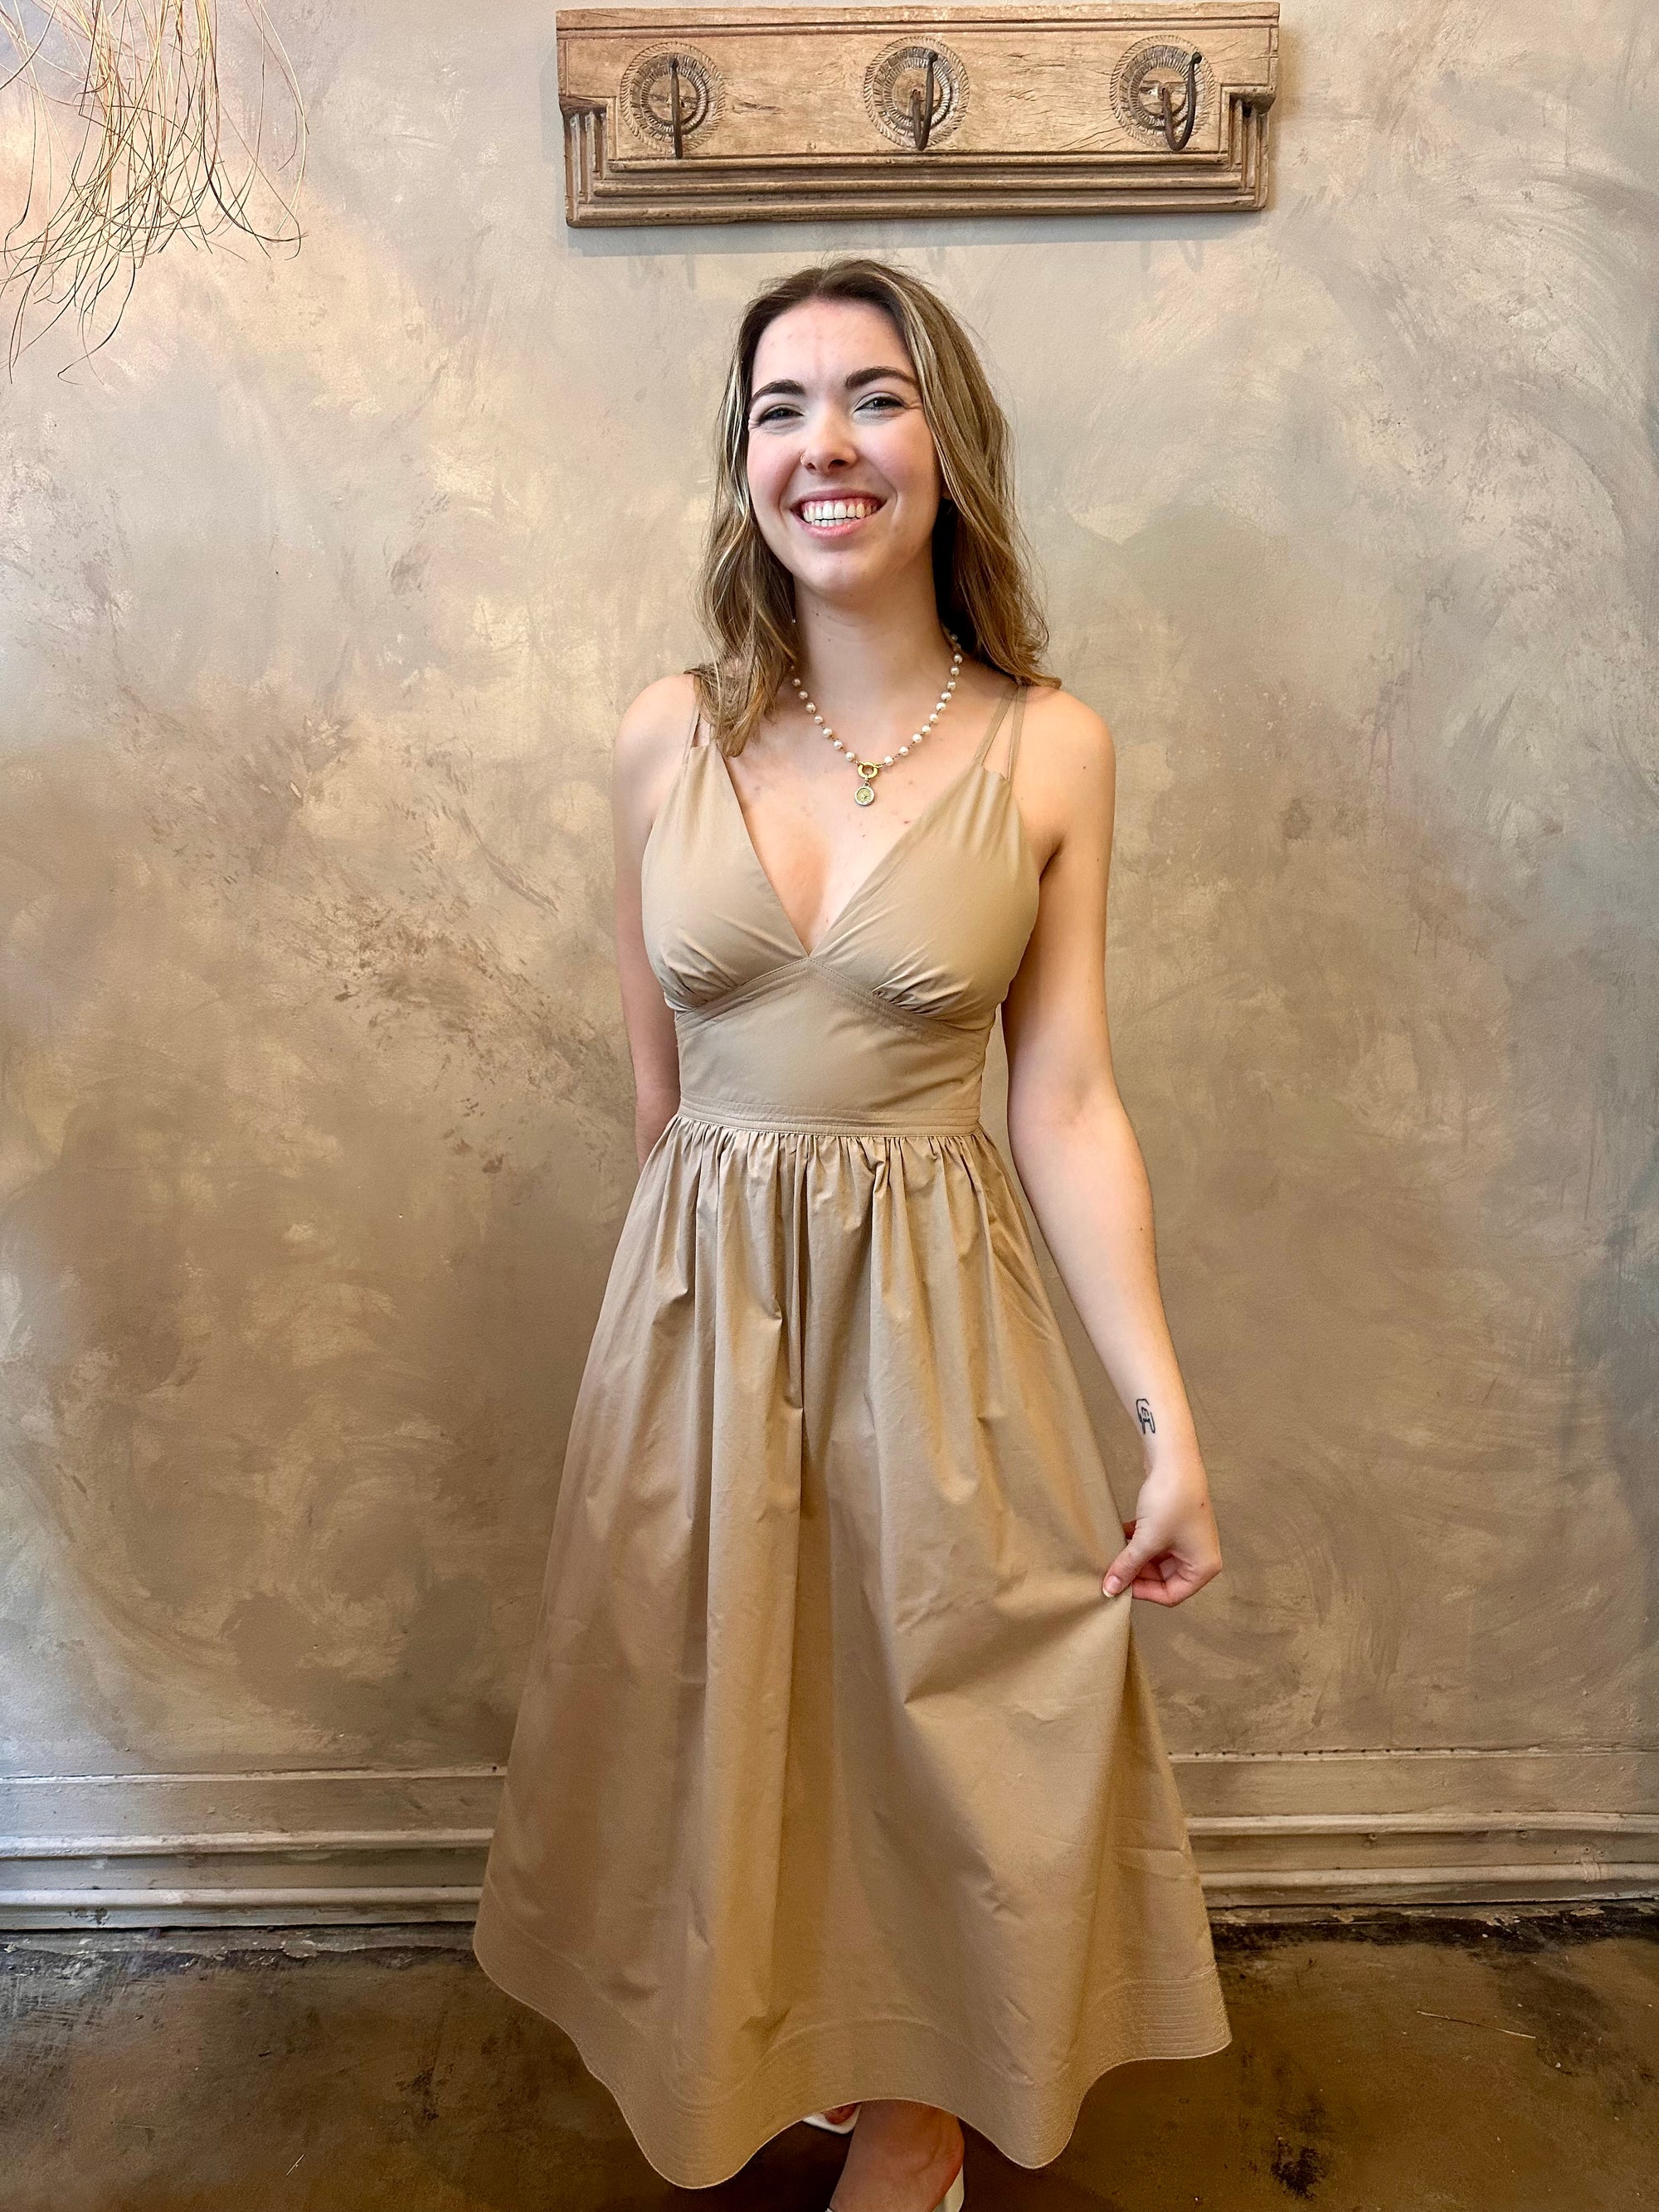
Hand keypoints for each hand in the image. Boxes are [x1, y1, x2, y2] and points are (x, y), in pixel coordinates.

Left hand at [1102, 1465, 1221, 1606]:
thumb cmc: (1170, 1502)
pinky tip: (1119, 1535)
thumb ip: (1128, 1567)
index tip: (1119, 1586)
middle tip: (1111, 1571)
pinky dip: (1138, 1542)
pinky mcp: (1175, 1523)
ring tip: (1113, 1553)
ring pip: (1156, 1560)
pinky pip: (1154, 1542)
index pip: (1172, 1595)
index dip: (1144, 1593)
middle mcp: (1199, 1555)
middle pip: (1163, 1578)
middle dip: (1137, 1574)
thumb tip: (1110, 1589)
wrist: (1174, 1459)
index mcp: (1203, 1567)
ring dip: (1135, 1557)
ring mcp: (1187, 1539)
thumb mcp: (1147, 1540)